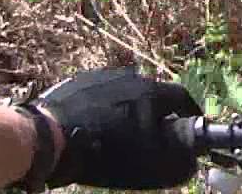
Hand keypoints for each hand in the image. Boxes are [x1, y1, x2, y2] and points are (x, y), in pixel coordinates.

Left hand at [37, 67, 202, 189]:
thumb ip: (176, 161)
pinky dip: (106, 108)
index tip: (188, 127)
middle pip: (153, 94)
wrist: (49, 138)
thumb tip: (192, 161)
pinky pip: (102, 94)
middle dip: (157, 113)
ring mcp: (102, 76)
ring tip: (121, 133)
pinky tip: (97, 127)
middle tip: (153, 135)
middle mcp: (130, 76)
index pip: (182, 98)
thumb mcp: (146, 164)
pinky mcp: (79, 81)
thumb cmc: (104, 152)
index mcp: (150, 91)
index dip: (189, 114)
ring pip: (127, 93)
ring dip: (130, 110)